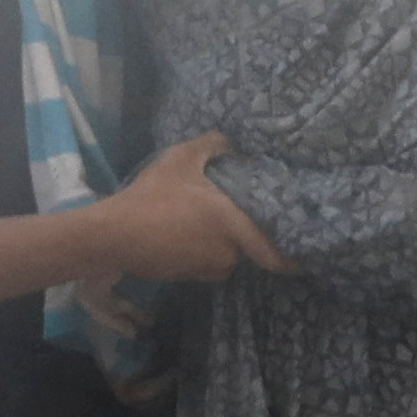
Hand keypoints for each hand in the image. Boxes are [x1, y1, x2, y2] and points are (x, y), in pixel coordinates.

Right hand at [84, 133, 291, 282]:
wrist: (113, 235)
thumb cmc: (152, 195)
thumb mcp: (180, 158)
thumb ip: (212, 145)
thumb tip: (231, 140)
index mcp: (231, 223)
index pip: (272, 251)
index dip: (290, 258)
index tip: (304, 258)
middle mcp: (226, 252)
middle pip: (245, 247)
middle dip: (241, 234)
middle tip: (229, 216)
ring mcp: (205, 267)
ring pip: (224, 255)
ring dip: (218, 242)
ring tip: (197, 220)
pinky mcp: (187, 277)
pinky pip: (204, 262)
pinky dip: (199, 250)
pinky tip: (179, 233)